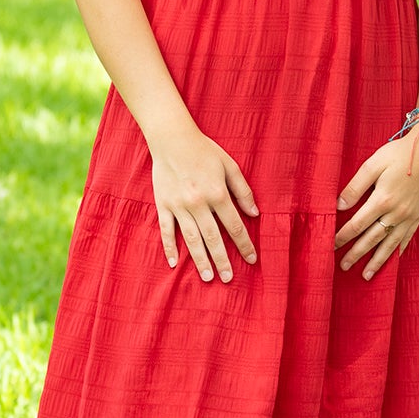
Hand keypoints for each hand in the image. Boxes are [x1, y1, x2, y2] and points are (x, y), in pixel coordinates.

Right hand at [151, 129, 257, 282]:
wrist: (172, 138)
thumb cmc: (204, 150)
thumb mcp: (230, 166)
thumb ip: (243, 191)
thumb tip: (255, 214)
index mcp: (217, 194)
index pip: (235, 226)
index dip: (245, 245)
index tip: (251, 259)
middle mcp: (198, 203)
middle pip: (213, 238)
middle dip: (222, 260)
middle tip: (228, 279)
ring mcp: (179, 206)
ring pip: (191, 239)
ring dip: (200, 259)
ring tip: (207, 277)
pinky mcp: (163, 205)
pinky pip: (166, 230)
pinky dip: (170, 247)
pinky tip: (175, 263)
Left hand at [334, 122, 418, 279]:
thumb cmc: (397, 154)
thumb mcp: (372, 165)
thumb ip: (355, 187)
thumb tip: (338, 206)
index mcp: (382, 200)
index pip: (357, 224)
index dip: (343, 237)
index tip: (332, 246)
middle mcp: (396, 213)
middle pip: (372, 239)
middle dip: (356, 254)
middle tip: (343, 267)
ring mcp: (409, 216)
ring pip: (390, 244)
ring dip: (377, 260)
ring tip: (366, 275)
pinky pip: (407, 238)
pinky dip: (398, 249)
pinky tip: (392, 258)